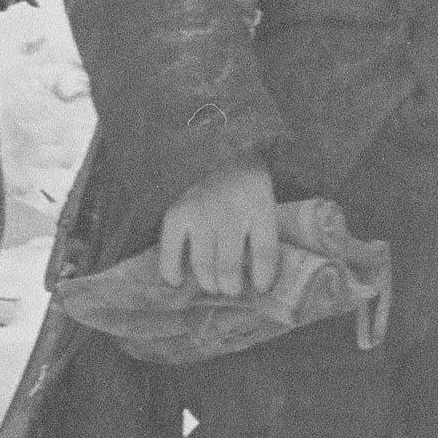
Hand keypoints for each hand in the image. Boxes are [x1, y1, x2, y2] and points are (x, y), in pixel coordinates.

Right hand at [158, 157, 283, 298]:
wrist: (220, 149)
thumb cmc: (246, 185)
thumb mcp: (266, 202)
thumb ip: (265, 235)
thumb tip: (260, 282)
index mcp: (259, 205)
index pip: (264, 253)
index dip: (264, 278)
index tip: (261, 289)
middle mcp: (229, 210)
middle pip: (229, 266)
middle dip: (230, 286)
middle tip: (231, 289)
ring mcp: (201, 211)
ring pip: (203, 265)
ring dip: (209, 283)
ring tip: (213, 286)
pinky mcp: (177, 212)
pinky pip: (171, 250)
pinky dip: (171, 271)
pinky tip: (177, 281)